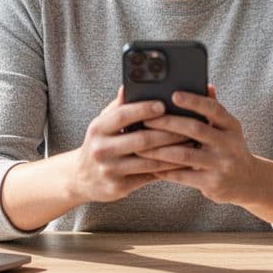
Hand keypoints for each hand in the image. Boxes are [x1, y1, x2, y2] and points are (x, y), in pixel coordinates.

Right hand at [69, 87, 193, 203]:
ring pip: (149, 161)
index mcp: (97, 129)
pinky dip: (168, 169)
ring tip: (191, 144)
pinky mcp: (119, 187)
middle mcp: (101, 150)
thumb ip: (118, 107)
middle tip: (189, 127)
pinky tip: (182, 163)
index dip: (144, 109)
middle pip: (141, 140)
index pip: (122, 116)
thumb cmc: (99, 144)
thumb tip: (128, 86)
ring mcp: (110, 170)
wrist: (80, 178)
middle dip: (169, 133)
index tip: (164, 104)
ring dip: (174, 153)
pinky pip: (149, 177)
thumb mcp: (102, 124)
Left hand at [135, 85, 257, 204]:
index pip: (213, 109)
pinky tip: (150, 165)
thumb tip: (205, 85)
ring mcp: (222, 165)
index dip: (194, 101)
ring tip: (141, 145)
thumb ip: (215, 110)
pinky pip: (183, 175)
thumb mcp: (228, 129)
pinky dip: (165, 170)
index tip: (173, 95)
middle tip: (146, 120)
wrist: (249, 182)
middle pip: (195, 129)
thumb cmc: (231, 149)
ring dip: (160, 149)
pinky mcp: (213, 184)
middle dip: (168, 123)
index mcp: (231, 126)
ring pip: (185, 154)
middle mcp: (229, 144)